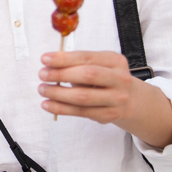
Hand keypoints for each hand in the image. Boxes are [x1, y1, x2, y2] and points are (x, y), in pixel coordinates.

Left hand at [38, 50, 171, 147]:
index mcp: (115, 60)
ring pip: (83, 97)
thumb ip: (76, 63)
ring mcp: (117, 98)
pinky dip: (61, 108)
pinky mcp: (109, 114)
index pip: (87, 57)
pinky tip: (47, 104)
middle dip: (61, 74)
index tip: (44, 59)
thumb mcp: (97, 65)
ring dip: (58, 93)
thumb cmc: (104, 78)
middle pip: (88, 75)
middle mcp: (120, 79)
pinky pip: (81, 112)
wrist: (129, 99)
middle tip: (42, 74)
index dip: (64, 58)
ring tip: (42, 89)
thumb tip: (48, 65)